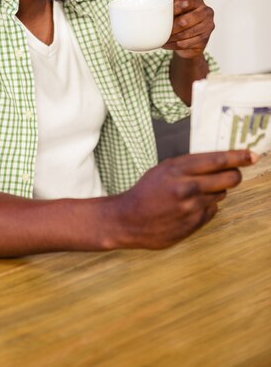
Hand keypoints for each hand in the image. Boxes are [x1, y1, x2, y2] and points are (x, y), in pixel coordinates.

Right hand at [109, 150, 256, 249]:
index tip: (251, 155)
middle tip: (232, 173)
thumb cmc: (145, 192)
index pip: (217, 160)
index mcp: (178, 170)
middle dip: (234, 174)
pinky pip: (212, 210)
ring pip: (221, 194)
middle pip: (229, 179)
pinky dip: (206, 206)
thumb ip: (189, 166)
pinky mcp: (194, 224)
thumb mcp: (163, 169)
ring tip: (195, 192)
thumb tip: (218, 162)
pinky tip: (189, 206)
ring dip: (215, 191)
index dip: (238, 157)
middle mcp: (188, 188)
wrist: (128, 219)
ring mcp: (192, 208)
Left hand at [162, 0, 214, 58]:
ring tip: (162, 38)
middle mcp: (206, 12)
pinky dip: (174, 44)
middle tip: (162, 30)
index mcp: (197, 1)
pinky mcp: (205, 40)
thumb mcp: (175, 10)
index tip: (167, 13)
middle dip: (172, 26)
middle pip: (186, 20)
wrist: (189, 38)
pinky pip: (186, 44)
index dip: (176, 8)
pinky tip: (166, 44)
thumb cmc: (180, 18)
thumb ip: (170, 2)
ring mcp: (208, 26)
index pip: (188, 1)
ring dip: (172, 37)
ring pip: (185, 34)